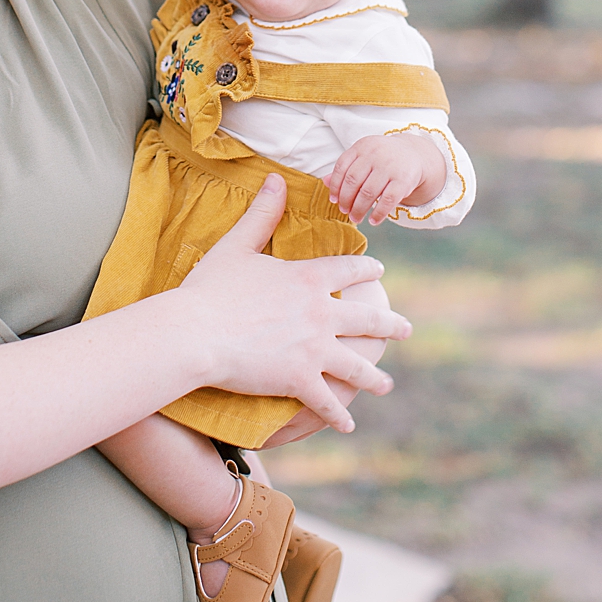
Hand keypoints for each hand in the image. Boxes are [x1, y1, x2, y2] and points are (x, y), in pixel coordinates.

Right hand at [177, 174, 410, 433]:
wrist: (196, 332)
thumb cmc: (211, 287)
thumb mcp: (237, 244)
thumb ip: (262, 213)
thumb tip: (276, 178)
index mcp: (308, 277)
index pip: (348, 269)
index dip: (366, 270)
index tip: (380, 272)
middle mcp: (321, 313)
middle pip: (366, 319)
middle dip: (389, 325)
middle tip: (406, 329)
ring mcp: (314, 349)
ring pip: (357, 366)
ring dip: (375, 377)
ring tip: (387, 384)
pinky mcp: (300, 380)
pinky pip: (328, 402)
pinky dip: (339, 416)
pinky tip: (348, 424)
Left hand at [324, 130, 446, 225]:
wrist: (413, 154)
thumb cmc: (381, 159)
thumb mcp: (363, 157)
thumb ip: (346, 168)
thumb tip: (325, 182)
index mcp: (362, 146)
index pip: (342, 167)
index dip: (335, 186)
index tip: (334, 200)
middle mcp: (375, 154)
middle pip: (353, 181)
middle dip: (346, 200)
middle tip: (345, 211)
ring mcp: (390, 166)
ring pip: (368, 192)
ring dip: (359, 209)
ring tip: (356, 218)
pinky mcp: (404, 180)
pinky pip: (387, 200)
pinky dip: (378, 213)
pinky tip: (373, 221)